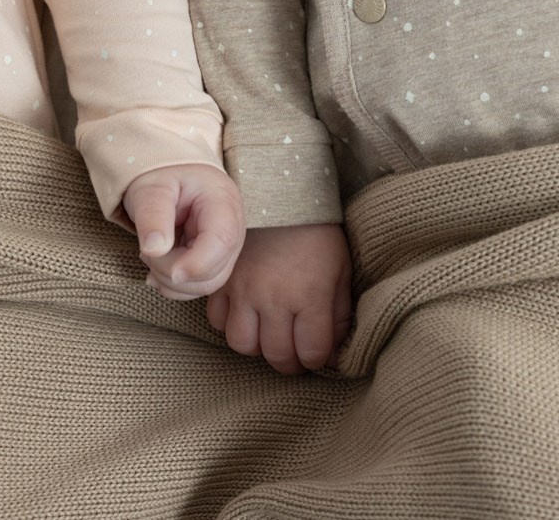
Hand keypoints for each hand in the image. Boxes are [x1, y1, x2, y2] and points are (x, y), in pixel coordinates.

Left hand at [123, 164, 245, 299]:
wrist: (170, 174)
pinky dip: (173, 285)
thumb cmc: (163, 176)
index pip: (222, 241)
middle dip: (172, 271)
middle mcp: (232, 229)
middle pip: (214, 272)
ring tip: (151, 253)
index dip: (195, 263)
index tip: (165, 267)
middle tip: (146, 250)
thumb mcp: (151, 189)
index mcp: (222, 203)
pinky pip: (199, 285)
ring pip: (206, 284)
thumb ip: (153, 216)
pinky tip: (157, 266)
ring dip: (170, 280)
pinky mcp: (215, 260)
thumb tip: (154, 250)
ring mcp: (226, 248)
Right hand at [206, 224, 351, 374]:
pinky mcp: (222, 281)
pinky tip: (246, 315)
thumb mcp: (340, 270)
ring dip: (258, 347)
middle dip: (290, 362)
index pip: (312, 352)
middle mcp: (274, 298)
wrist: (280, 197)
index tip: (317, 353)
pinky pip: (218, 321)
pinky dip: (231, 324)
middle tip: (295, 353)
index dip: (318, 360)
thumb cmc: (317, 235)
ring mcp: (243, 290)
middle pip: (277, 355)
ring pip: (242, 344)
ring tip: (268, 335)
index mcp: (310, 295)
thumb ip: (340, 314)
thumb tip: (334, 352)